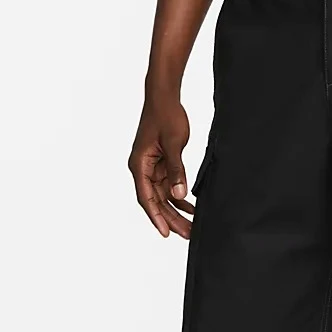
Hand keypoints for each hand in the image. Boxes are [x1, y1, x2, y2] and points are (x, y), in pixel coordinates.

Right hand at [128, 97, 193, 238]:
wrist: (164, 97)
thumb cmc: (165, 115)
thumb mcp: (173, 143)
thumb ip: (176, 170)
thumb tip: (179, 194)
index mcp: (139, 165)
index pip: (147, 198)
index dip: (156, 217)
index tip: (166, 233)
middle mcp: (142, 169)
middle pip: (156, 202)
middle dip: (171, 219)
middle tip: (187, 235)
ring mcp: (152, 168)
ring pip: (163, 197)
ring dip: (177, 212)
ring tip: (192, 227)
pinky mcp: (161, 165)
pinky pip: (169, 187)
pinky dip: (180, 198)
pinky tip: (192, 209)